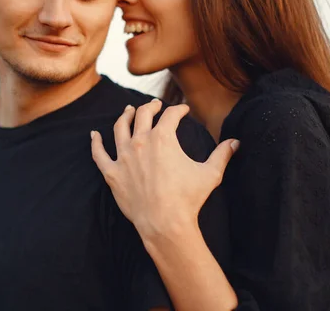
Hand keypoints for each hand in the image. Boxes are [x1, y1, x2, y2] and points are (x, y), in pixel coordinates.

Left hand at [90, 99, 238, 238]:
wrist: (165, 223)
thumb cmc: (188, 199)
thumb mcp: (210, 174)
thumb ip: (222, 155)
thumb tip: (235, 142)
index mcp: (163, 138)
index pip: (171, 115)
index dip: (179, 110)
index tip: (183, 110)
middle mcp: (141, 142)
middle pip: (143, 115)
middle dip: (151, 107)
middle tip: (156, 106)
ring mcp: (124, 157)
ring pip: (120, 128)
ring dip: (125, 116)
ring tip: (128, 111)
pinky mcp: (112, 174)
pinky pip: (99, 154)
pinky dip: (95, 143)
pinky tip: (93, 135)